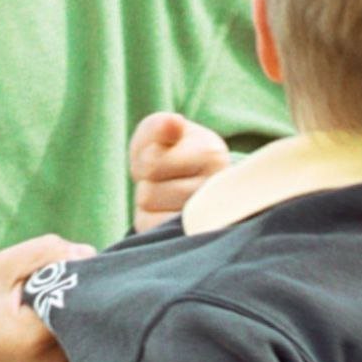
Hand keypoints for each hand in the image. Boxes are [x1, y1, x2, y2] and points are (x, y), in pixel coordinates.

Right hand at [0, 235, 93, 361]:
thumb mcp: (4, 266)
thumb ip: (48, 253)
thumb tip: (90, 255)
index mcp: (35, 338)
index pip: (84, 298)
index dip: (80, 277)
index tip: (63, 270)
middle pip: (93, 318)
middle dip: (85, 294)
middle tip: (59, 285)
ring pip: (94, 334)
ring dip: (84, 313)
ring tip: (53, 306)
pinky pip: (88, 349)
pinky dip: (80, 332)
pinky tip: (56, 322)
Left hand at [130, 112, 229, 231]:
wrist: (195, 176)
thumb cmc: (174, 149)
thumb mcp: (163, 130)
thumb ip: (161, 125)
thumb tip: (173, 124)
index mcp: (211, 153)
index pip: (151, 164)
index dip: (145, 159)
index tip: (163, 155)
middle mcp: (215, 189)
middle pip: (148, 193)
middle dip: (148, 183)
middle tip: (166, 178)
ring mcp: (207, 219)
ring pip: (149, 213)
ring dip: (149, 202)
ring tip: (168, 194)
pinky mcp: (191, 237)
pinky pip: (151, 229)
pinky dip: (150, 219)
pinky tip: (167, 211)